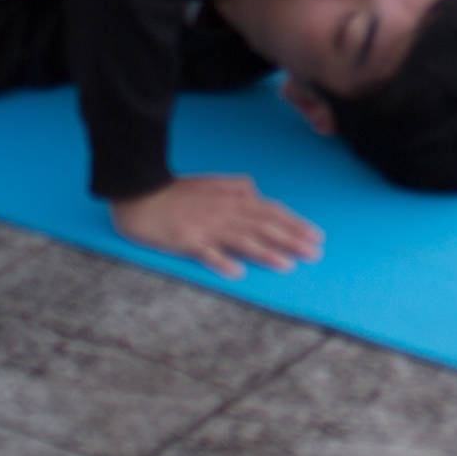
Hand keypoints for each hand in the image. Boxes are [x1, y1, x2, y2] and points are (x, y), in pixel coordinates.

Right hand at [112, 174, 322, 276]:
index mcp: (232, 199)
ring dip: (266, 252)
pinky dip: (222, 261)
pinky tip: (237, 272)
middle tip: (315, 253)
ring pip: (242, 240)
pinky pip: (207, 253)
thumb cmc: (176, 192)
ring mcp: (206, 227)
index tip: (316, 235)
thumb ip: (235, 187)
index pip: (271, 212)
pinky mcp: (186, 240)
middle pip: (264, 226)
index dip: (295, 224)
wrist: (140, 195)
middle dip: (292, 239)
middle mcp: (225, 212)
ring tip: (288, 264)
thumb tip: (254, 190)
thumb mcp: (210, 183)